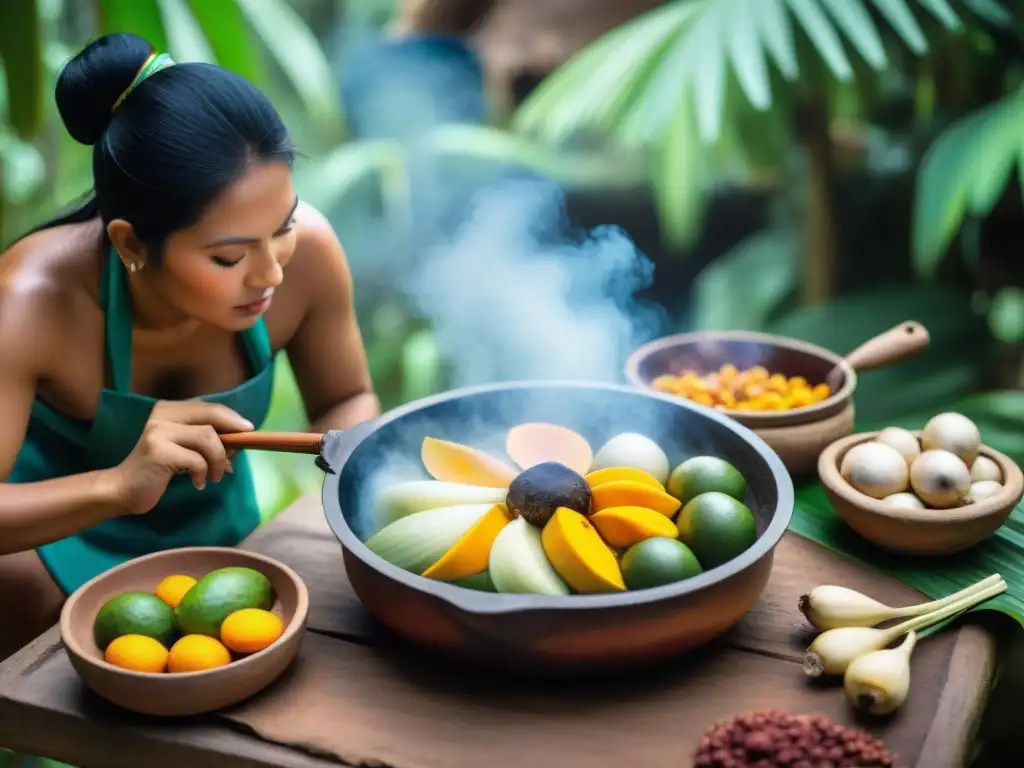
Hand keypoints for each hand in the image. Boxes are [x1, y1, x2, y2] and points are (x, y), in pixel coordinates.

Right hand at [109, 401, 253, 514]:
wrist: (122, 489)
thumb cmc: (158, 470)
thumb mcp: (183, 448)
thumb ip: (204, 439)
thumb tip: (239, 439)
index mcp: (170, 410)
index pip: (209, 407)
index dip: (232, 418)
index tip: (248, 429)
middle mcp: (163, 415)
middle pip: (212, 415)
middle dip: (232, 433)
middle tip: (237, 453)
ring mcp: (159, 432)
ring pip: (208, 438)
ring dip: (218, 461)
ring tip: (213, 476)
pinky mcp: (158, 452)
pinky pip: (197, 461)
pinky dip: (203, 474)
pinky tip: (196, 483)